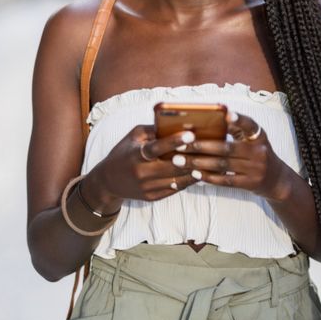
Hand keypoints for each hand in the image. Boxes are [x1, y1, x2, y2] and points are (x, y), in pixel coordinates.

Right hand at [85, 125, 200, 205]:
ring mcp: (147, 187)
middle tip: (211, 148)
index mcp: (135, 154)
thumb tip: (177, 122)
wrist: (108, 182)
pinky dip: (189, 180)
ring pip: (177, 179)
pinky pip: (175, 189)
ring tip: (212, 161)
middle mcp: (141, 172)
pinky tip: (201, 172)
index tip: (191, 135)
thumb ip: (153, 129)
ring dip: (196, 171)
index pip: (156, 148)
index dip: (174, 142)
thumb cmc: (124, 152)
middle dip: (192, 158)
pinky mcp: (152, 197)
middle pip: (172, 166)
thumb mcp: (134, 136)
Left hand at [181, 111, 292, 200]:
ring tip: (180, 160)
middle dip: (201, 146)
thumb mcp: (253, 140)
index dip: (239, 119)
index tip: (226, 114)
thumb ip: (237, 130)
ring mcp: (256, 169)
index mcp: (259, 136)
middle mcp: (259, 151)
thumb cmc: (258, 155)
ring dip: (199, 162)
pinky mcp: (250, 183)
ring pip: (223, 165)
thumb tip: (212, 119)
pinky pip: (226, 180)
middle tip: (181, 144)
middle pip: (227, 148)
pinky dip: (209, 177)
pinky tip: (194, 173)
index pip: (250, 125)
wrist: (277, 180)